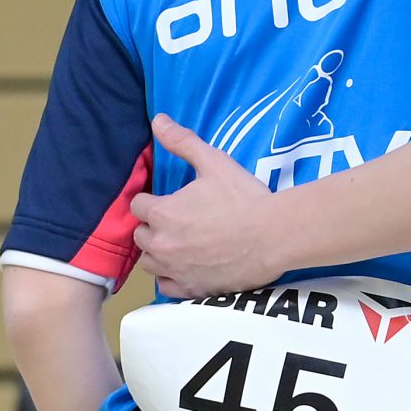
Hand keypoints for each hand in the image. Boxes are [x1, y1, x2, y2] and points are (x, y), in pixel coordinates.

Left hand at [128, 116, 282, 299]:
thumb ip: (182, 142)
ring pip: (150, 264)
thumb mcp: (214, 162)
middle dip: (153, 227)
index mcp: (163, 213)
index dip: (150, 200)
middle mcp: (162, 245)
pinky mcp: (192, 290)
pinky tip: (185, 267)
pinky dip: (171, 277)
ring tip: (178, 244)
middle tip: (176, 220)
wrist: (274, 236)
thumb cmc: (244, 197)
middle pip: (141, 236)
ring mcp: (176, 270)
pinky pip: (166, 287)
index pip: (137, 206)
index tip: (165, 200)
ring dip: (158, 252)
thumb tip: (158, 120)